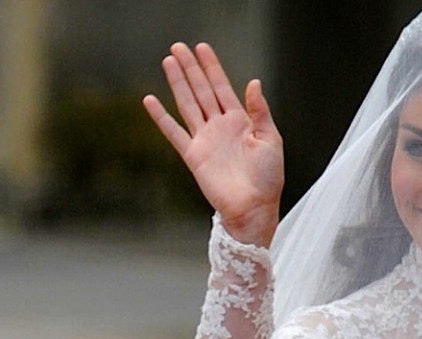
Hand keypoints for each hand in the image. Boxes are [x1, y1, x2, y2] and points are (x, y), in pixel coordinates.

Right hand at [142, 42, 283, 247]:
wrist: (253, 208)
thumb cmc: (267, 178)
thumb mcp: (271, 139)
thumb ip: (260, 111)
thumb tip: (252, 83)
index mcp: (240, 120)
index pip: (222, 86)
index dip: (212, 67)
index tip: (201, 48)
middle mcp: (219, 126)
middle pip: (201, 90)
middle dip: (190, 68)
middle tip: (178, 47)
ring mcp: (204, 139)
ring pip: (187, 104)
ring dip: (177, 84)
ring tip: (167, 62)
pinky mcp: (193, 156)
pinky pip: (173, 132)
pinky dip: (161, 117)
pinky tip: (150, 101)